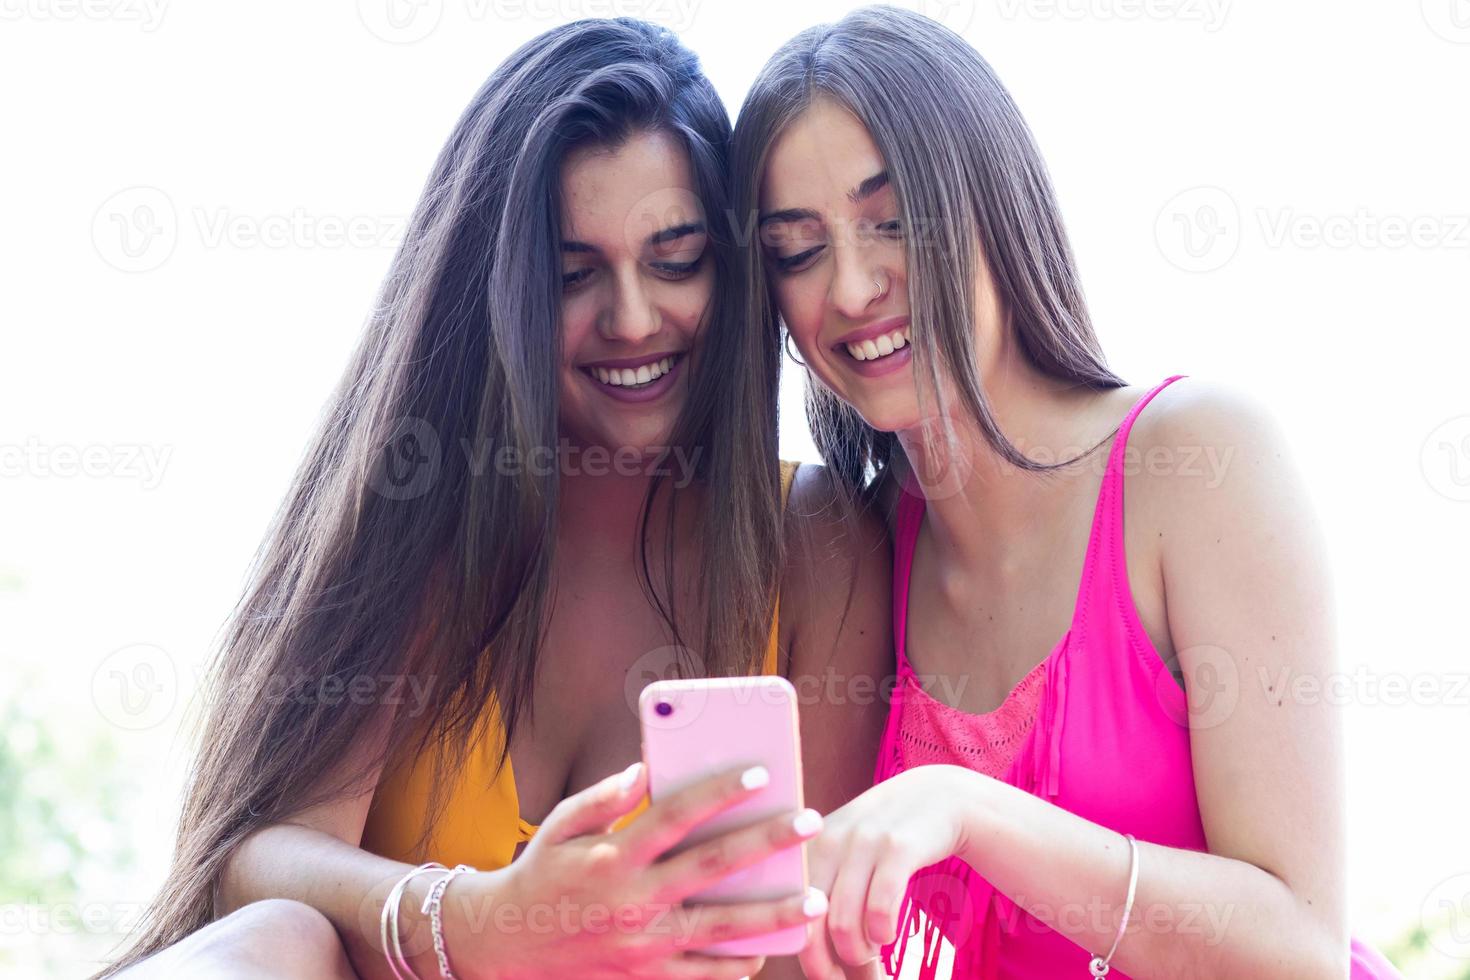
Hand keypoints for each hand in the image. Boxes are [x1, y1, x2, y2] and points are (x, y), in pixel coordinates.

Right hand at [448, 761, 827, 979]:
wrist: (504, 946)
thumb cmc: (540, 875)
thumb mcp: (558, 826)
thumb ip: (602, 798)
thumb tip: (643, 769)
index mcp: (615, 855)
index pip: (677, 815)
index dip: (720, 791)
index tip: (761, 771)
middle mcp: (633, 899)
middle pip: (714, 868)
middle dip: (767, 843)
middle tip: (810, 821)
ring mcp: (642, 944)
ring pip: (721, 930)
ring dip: (773, 916)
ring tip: (817, 901)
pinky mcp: (645, 977)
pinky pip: (702, 976)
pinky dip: (737, 966)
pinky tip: (767, 948)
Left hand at [798, 765, 979, 977]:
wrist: (939, 797)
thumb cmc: (885, 841)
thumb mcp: (846, 856)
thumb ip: (825, 895)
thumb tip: (816, 963)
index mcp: (807, 845)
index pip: (788, 912)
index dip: (805, 954)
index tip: (827, 974)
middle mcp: (828, 840)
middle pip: (810, 923)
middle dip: (829, 961)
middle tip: (851, 968)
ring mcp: (863, 841)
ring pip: (842, 922)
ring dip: (859, 951)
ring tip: (872, 948)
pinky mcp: (898, 847)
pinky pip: (879, 908)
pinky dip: (882, 933)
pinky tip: (887, 934)